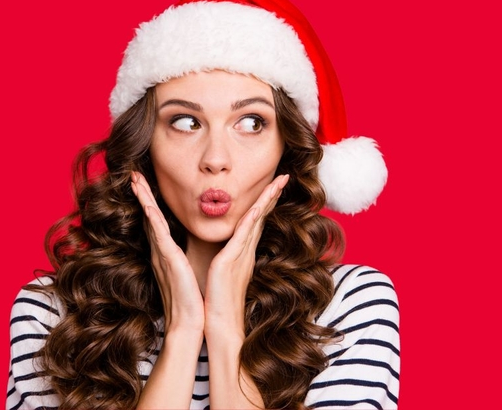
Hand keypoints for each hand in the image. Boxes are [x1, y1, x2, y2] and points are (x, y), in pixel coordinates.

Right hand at [131, 171, 206, 336]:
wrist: (189, 323)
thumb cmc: (191, 301)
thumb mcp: (187, 274)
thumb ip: (182, 261)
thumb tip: (187, 251)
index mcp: (166, 254)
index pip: (157, 223)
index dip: (150, 203)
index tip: (145, 186)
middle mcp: (160, 251)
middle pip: (149, 215)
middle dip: (142, 194)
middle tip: (134, 174)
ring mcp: (161, 254)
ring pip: (150, 218)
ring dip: (142, 197)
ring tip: (135, 178)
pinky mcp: (167, 258)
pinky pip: (157, 230)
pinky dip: (150, 213)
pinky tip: (146, 201)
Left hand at [205, 174, 288, 338]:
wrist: (220, 325)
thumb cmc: (217, 303)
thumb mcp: (221, 275)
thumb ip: (224, 259)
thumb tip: (222, 251)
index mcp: (241, 254)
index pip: (255, 222)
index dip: (264, 202)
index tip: (272, 186)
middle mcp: (245, 252)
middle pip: (261, 216)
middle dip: (272, 195)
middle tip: (284, 176)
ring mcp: (241, 255)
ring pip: (257, 220)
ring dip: (268, 199)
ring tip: (279, 181)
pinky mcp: (232, 261)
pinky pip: (245, 234)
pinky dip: (253, 217)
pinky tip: (260, 205)